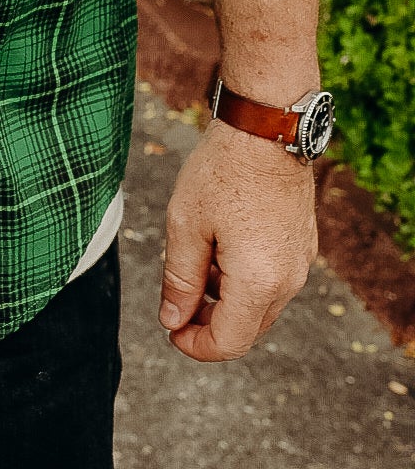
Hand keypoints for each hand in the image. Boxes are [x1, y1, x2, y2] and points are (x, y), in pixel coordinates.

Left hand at [158, 117, 316, 361]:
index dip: (195, 345)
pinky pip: (274, 279)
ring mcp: (300, 262)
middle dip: (209, 322)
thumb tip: (172, 320)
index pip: (229, 342)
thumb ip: (179, 279)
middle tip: (176, 298)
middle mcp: (288, 280)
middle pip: (247, 327)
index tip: (171, 331)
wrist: (266, 127)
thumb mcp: (185, 224)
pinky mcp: (303, 244)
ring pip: (260, 304)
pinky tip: (221, 245)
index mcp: (258, 281)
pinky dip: (245, 278)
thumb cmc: (222, 170)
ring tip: (196, 260)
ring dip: (227, 298)